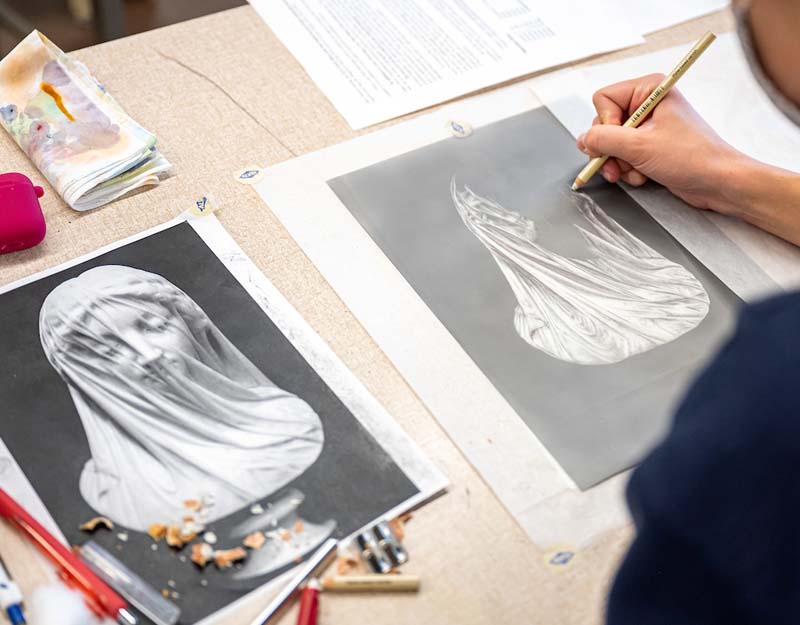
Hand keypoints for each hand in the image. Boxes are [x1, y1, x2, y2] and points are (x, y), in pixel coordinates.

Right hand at [576, 73, 745, 212]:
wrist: (717, 181)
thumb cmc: (692, 157)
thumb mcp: (639, 147)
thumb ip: (603, 140)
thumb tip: (582, 139)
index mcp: (649, 90)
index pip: (603, 99)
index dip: (605, 124)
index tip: (620, 141)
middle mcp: (647, 104)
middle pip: (604, 124)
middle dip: (609, 150)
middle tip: (618, 165)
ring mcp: (648, 126)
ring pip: (611, 144)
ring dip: (618, 164)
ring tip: (635, 172)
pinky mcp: (649, 145)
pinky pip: (622, 156)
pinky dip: (628, 170)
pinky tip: (643, 175)